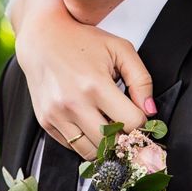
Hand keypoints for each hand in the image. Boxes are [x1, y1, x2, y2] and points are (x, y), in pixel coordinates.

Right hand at [9, 0, 156, 159]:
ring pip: (91, 152)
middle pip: (112, 142)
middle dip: (124, 136)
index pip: (131, 123)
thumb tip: (149, 110)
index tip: (138, 114)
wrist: (42, 38)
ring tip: (108, 125)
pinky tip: (89, 122)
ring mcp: (57, 115)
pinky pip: (72, 147)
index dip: (141, 121)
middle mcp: (74, 104)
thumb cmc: (82, 41)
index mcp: (95, 85)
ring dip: (104, 144)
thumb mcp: (119, 49)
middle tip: (125, 124)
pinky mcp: (46, 121)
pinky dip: (85, 141)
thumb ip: (141, 80)